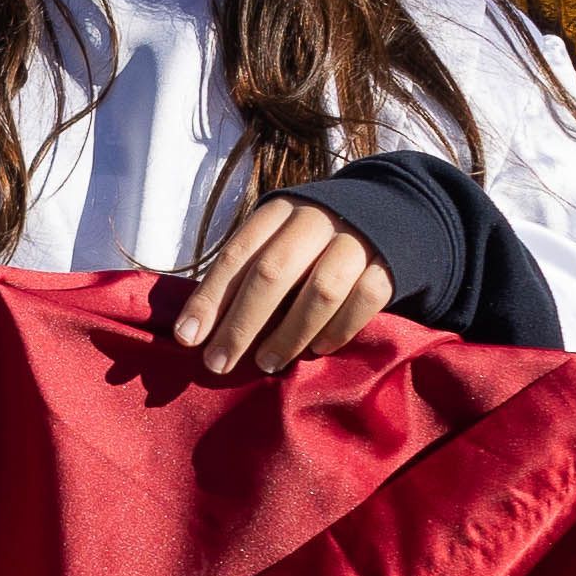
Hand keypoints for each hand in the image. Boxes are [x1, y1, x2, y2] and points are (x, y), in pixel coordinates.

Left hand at [173, 196, 392, 377]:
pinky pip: (364, 300)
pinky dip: (338, 330)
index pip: (237, 255)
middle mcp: (316, 220)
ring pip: (321, 290)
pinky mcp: (389, 264)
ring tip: (267, 363)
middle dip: (241, 323)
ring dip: (289, 333)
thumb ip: (246, 272)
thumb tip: (200, 328)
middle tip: (218, 362)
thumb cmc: (312, 240)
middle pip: (274, 272)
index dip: (210, 298)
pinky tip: (317, 351)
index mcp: (279, 212)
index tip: (186, 337)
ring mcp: (356, 241)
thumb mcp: (276, 239)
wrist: (388, 212)